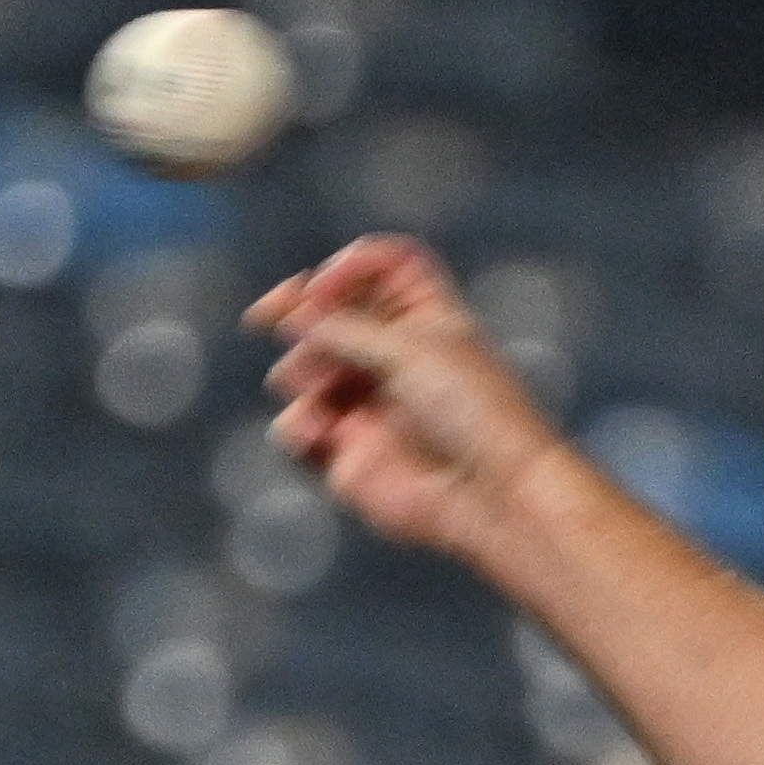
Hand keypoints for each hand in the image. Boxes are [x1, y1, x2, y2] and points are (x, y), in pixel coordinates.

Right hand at [249, 237, 556, 558]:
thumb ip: (344, 327)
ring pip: (308, 369)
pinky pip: (302, 430)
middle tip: (269, 316)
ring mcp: (372, 405)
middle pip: (332, 315)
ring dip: (301, 369)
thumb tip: (292, 315)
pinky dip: (299, 426)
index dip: (348, 269)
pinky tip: (317, 432)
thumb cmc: (473, 413)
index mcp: (426, 318)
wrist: (494, 494)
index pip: (379, 269)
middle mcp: (396, 357)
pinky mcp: (352, 453)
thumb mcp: (409, 348)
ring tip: (309, 385)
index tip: (322, 286)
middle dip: (299, 312)